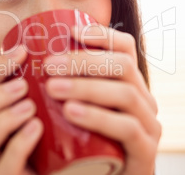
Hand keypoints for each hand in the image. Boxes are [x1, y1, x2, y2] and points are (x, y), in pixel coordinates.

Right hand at [0, 46, 43, 174]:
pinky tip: (36, 127)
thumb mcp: (34, 101)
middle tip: (22, 86)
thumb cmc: (44, 129)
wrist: (60, 166)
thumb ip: (26, 81)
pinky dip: (18, 145)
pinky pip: (4, 169)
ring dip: (0, 122)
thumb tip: (31, 48)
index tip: (21, 52)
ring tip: (29, 107)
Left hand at [44, 24, 161, 174]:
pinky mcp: (146, 152)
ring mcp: (149, 125)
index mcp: (130, 83)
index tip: (70, 31)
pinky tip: (72, 112)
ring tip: (52, 87)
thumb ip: (68, 83)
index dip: (101, 34)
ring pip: (124, 94)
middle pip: (122, 66)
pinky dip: (98, 117)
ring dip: (86, 86)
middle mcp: (144, 99)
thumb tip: (34, 55)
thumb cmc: (85, 140)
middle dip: (83, 61)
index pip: (125, 47)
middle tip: (48, 65)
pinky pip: (127, 128)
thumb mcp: (77, 106)